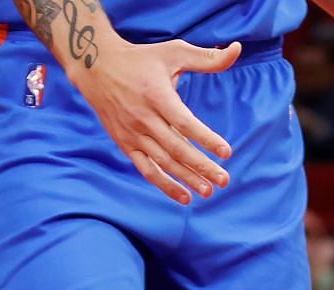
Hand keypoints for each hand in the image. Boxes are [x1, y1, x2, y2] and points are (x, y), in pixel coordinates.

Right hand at [72, 36, 237, 203]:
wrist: (96, 67)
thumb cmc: (142, 59)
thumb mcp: (173, 52)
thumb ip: (206, 58)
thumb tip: (236, 50)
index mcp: (157, 95)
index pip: (185, 123)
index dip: (206, 139)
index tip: (226, 152)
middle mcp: (143, 118)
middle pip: (176, 148)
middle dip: (201, 167)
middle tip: (224, 180)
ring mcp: (133, 133)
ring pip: (163, 163)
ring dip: (186, 179)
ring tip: (208, 191)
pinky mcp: (125, 144)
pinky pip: (146, 169)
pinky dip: (164, 185)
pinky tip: (184, 196)